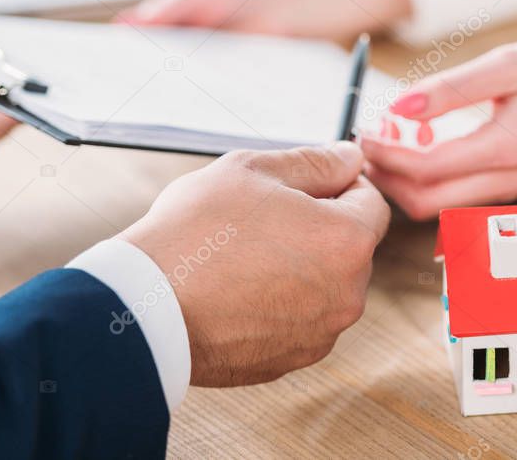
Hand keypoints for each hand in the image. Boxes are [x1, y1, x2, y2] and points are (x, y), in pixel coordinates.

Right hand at [119, 141, 390, 385]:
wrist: (145, 307)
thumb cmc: (196, 232)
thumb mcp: (254, 170)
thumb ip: (315, 161)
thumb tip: (351, 157)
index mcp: (348, 241)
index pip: (371, 201)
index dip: (340, 184)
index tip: (303, 186)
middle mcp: (347, 294)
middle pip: (349, 246)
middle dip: (318, 227)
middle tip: (262, 218)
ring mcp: (319, 333)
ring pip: (324, 285)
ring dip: (300, 266)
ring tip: (243, 255)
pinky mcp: (290, 360)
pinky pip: (298, 319)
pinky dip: (279, 303)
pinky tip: (236, 289)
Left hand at [360, 39, 516, 219]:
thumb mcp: (509, 64)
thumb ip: (452, 88)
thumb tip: (400, 105)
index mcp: (503, 151)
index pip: (424, 170)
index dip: (384, 153)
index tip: (362, 128)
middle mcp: (503, 182)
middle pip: (422, 203)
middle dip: (384, 176)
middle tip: (367, 137)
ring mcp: (505, 190)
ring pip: (435, 205)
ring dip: (402, 176)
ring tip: (391, 131)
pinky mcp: (505, 185)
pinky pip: (452, 194)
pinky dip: (425, 173)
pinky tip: (423, 135)